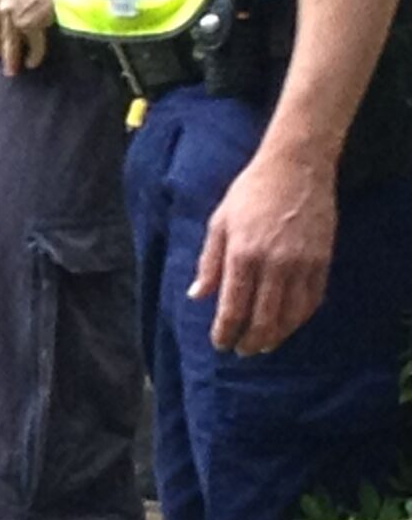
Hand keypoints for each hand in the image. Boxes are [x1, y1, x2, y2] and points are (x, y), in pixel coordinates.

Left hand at [192, 144, 335, 355]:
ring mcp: (302, 263)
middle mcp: (273, 263)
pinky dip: (300, 318)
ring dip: (277, 336)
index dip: (226, 332)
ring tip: (264, 345)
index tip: (220, 345)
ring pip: (291, 315)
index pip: (233, 307)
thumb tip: (196, 296)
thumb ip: (208, 263)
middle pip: (263, 318)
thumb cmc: (250, 193)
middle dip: (250, 340)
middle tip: (241, 351)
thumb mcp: (218, 223)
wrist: (295, 168)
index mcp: (241, 255)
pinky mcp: (322, 260)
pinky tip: (289, 324)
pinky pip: (313, 300)